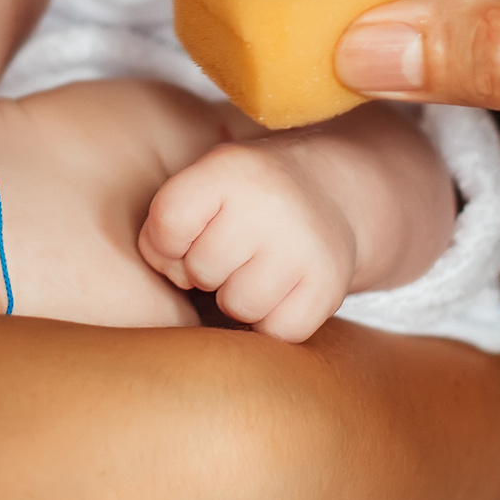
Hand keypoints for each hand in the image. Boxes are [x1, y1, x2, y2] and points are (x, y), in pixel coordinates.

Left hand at [138, 105, 451, 340]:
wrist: (331, 189)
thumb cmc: (245, 197)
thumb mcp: (204, 182)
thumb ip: (169, 224)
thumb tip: (174, 283)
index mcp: (229, 168)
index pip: (167, 224)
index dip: (167, 242)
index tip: (190, 233)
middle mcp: (270, 203)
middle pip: (200, 270)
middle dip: (207, 269)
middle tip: (234, 248)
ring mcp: (304, 246)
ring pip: (238, 306)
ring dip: (240, 297)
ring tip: (258, 267)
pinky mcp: (328, 286)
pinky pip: (277, 331)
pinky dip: (275, 319)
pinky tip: (285, 287)